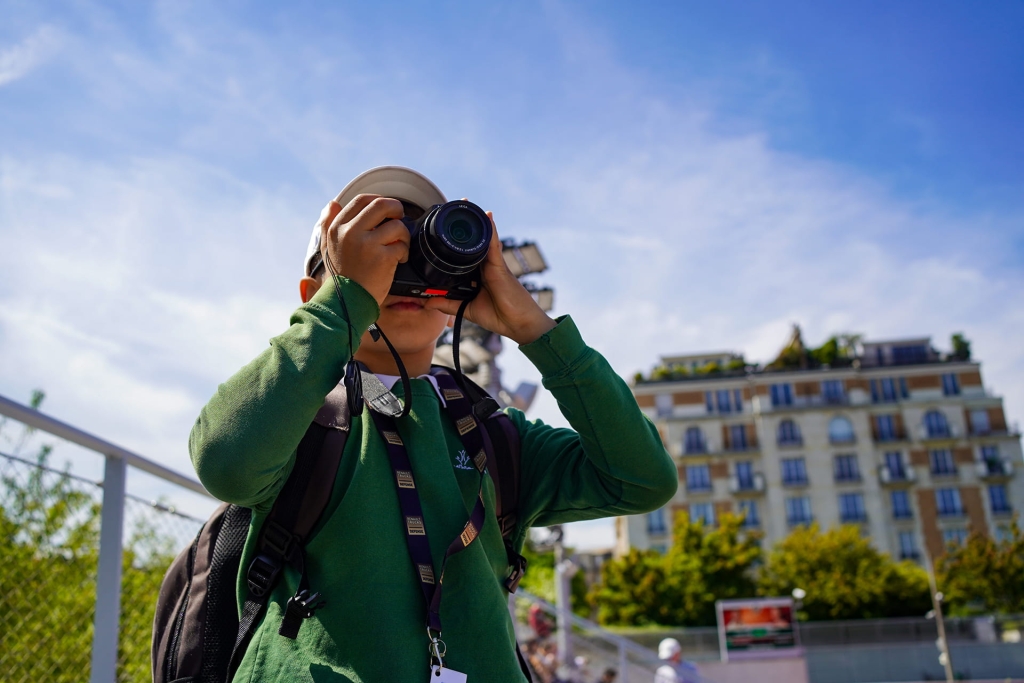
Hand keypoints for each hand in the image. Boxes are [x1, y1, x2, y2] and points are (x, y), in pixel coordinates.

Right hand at [319, 194, 409, 305]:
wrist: (345, 304)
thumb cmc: (340, 278)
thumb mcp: (327, 248)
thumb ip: (328, 224)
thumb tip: (332, 203)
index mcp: (337, 228)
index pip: (361, 200)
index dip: (379, 200)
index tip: (386, 210)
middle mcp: (350, 233)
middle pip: (382, 205)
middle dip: (396, 209)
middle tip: (399, 218)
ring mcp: (367, 244)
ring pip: (397, 225)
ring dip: (403, 235)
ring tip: (398, 246)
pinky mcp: (382, 257)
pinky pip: (402, 245)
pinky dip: (404, 253)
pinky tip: (397, 261)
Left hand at [424, 211, 555, 344]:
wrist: (520, 324)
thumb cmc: (499, 316)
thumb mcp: (466, 310)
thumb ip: (447, 304)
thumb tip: (426, 300)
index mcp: (476, 275)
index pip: (463, 254)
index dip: (454, 242)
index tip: (441, 228)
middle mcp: (485, 266)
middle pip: (472, 242)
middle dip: (464, 225)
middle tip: (452, 207)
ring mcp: (493, 264)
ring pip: (482, 239)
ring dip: (475, 221)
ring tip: (466, 203)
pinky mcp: (500, 267)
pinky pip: (493, 246)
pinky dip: (490, 232)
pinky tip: (487, 217)